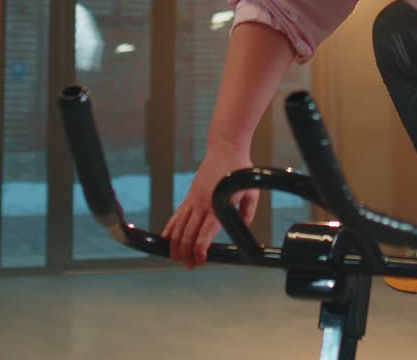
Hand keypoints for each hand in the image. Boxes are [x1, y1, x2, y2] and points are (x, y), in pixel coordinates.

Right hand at [160, 143, 257, 268]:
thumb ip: (247, 213)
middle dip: (187, 252)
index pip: (205, 233)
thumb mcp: (251, 193)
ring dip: (176, 244)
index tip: (199, 261)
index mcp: (216, 207)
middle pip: (189, 234)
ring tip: (175, 258)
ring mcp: (193, 200)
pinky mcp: (190, 196)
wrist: (225, 149)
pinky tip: (165, 239)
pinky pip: (177, 215)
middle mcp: (201, 205)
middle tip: (188, 266)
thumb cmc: (240, 171)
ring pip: (179, 226)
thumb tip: (242, 228)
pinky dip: (170, 228)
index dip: (200, 249)